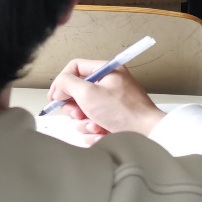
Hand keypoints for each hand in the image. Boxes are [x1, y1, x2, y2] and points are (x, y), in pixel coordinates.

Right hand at [48, 59, 164, 141]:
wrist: (147, 134)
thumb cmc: (124, 111)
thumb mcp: (89, 93)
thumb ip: (68, 84)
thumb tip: (59, 86)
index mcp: (107, 71)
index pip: (75, 68)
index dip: (62, 81)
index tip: (55, 97)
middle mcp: (109, 85)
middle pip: (77, 93)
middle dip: (76, 108)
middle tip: (81, 113)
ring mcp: (111, 104)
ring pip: (83, 113)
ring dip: (86, 122)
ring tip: (98, 125)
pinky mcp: (112, 121)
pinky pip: (92, 125)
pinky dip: (95, 132)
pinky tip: (104, 133)